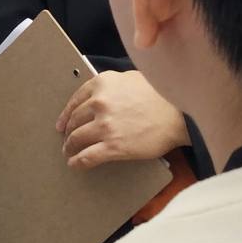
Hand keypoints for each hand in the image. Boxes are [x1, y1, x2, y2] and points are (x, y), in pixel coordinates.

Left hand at [56, 70, 188, 169]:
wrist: (178, 116)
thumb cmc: (160, 95)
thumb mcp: (130, 78)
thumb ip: (111, 84)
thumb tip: (101, 93)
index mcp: (101, 84)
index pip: (75, 100)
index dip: (67, 114)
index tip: (63, 122)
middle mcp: (98, 103)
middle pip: (75, 120)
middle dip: (69, 131)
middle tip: (66, 138)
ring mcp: (104, 126)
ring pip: (77, 138)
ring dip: (70, 147)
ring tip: (68, 152)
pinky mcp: (113, 146)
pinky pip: (88, 156)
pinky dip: (78, 161)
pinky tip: (74, 164)